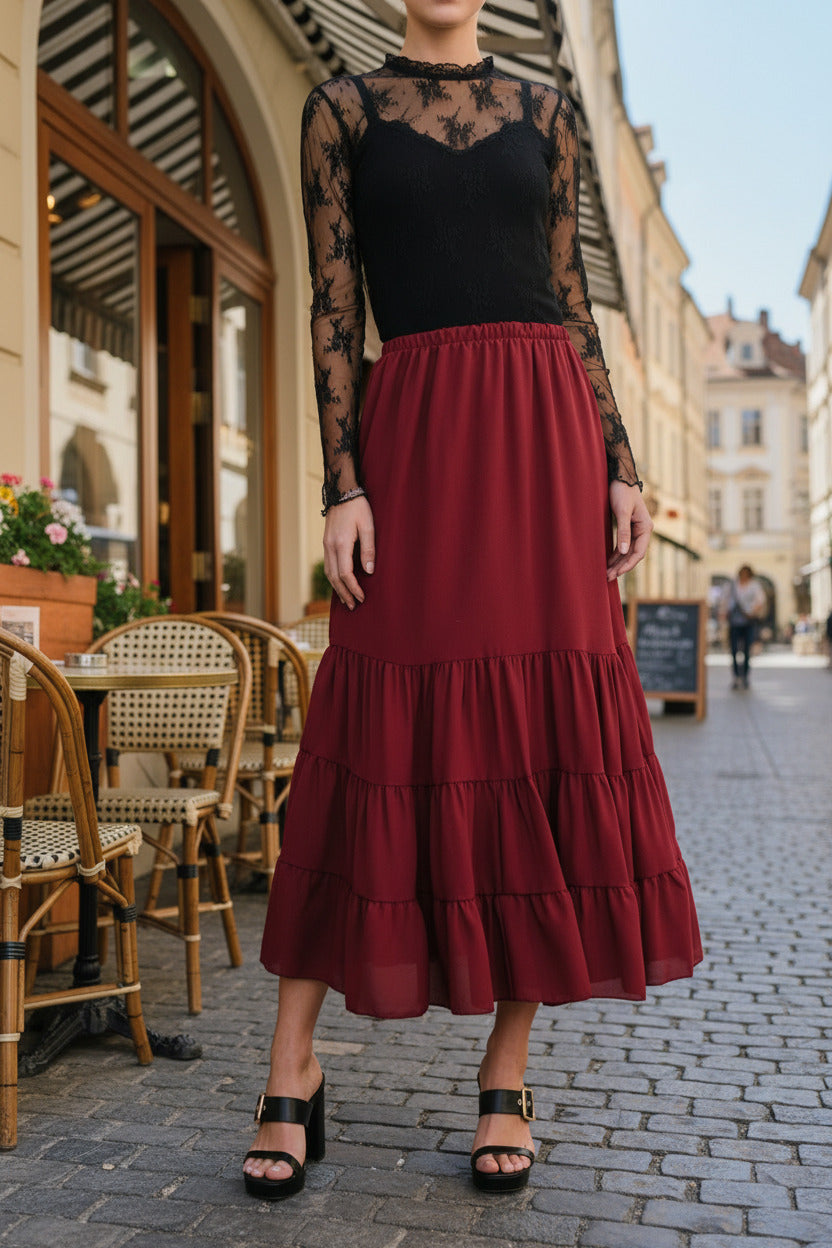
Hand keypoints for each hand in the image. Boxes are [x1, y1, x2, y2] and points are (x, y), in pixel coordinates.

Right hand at [323, 495, 374, 609]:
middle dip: (344, 593)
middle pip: (334, 578)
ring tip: (346, 600)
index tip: (362, 597)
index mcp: (341, 544)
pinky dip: (333, 578)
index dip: (354, 588)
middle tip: (354, 606)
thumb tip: (369, 572)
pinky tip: (339, 583)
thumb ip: (368, 550)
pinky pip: (327, 565)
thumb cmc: (358, 508)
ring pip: (328, 573)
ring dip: (337, 588)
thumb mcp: (368, 527)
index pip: (345, 574)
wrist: (342, 492)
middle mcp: (330, 547)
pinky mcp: (326, 543)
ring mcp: (326, 545)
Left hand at [606, 481, 652, 580]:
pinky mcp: (628, 527)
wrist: (620, 478)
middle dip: (621, 567)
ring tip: (607, 573)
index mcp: (645, 527)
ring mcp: (636, 530)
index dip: (627, 564)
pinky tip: (609, 562)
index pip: (639, 552)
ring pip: (628, 551)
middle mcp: (643, 530)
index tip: (616, 573)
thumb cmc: (622, 492)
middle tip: (607, 577)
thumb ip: (623, 532)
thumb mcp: (622, 511)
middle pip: (633, 554)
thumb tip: (623, 552)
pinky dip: (616, 554)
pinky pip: (623, 545)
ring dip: (618, 563)